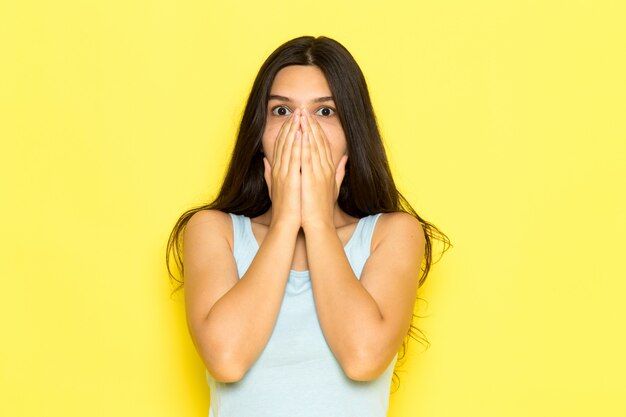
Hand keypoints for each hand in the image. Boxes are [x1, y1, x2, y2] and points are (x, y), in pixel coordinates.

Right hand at [263, 108, 302, 229]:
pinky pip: (294, 159)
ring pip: (289, 147)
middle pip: (284, 142)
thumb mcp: (275, 187)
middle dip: (291, 125)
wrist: (286, 223)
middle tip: (298, 110)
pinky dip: (298, 146)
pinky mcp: (290, 180)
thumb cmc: (285, 208)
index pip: (281, 145)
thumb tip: (265, 161)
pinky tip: (302, 134)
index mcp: (277, 170)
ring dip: (295, 130)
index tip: (293, 118)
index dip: (287, 130)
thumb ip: (270, 173)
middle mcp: (278, 169)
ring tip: (300, 116)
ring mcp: (284, 173)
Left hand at [299, 109, 347, 230]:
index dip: (316, 130)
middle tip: (304, 111)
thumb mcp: (333, 187)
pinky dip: (304, 145)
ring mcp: (319, 172)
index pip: (323, 144)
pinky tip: (299, 133)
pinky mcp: (311, 178)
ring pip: (312, 146)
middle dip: (311, 125)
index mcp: (329, 169)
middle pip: (318, 141)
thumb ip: (339, 171)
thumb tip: (345, 159)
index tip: (310, 118)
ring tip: (300, 116)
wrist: (318, 223)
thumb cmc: (322, 208)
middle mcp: (325, 168)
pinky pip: (307, 157)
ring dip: (306, 130)